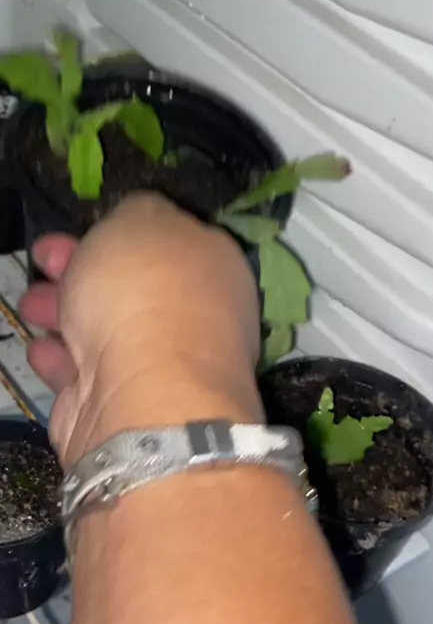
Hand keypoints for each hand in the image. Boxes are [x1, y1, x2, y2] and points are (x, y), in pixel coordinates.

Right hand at [20, 193, 261, 465]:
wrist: (141, 395)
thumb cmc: (145, 293)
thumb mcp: (139, 220)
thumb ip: (135, 214)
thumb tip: (136, 221)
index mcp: (212, 268)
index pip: (168, 243)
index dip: (121, 231)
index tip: (82, 226)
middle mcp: (191, 320)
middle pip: (128, 288)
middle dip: (79, 270)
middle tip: (42, 258)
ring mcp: (155, 369)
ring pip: (100, 331)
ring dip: (60, 311)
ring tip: (29, 303)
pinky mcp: (116, 409)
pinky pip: (82, 376)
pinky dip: (59, 360)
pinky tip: (41, 348)